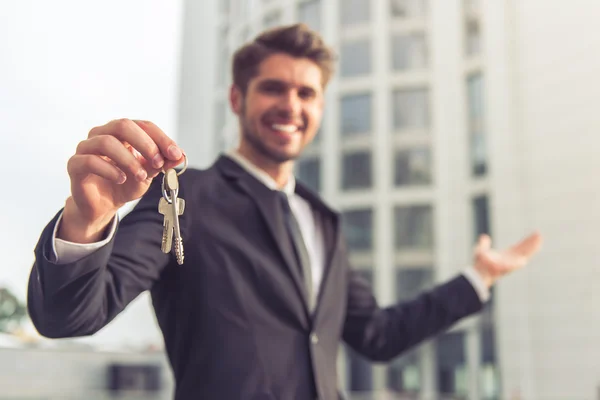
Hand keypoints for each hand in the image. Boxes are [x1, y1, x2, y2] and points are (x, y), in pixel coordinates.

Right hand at [58, 119, 184, 242]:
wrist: (103, 205)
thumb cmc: (125, 183)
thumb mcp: (147, 174)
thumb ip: (161, 164)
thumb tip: (180, 156)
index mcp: (122, 132)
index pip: (143, 125)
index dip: (161, 138)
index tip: (175, 154)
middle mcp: (102, 134)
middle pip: (123, 125)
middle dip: (145, 143)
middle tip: (157, 162)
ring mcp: (86, 148)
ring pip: (106, 142)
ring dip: (128, 159)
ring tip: (141, 176)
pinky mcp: (75, 165)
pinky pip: (89, 161)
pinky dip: (109, 170)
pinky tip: (121, 179)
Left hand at [473, 231, 542, 287]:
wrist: (476, 274)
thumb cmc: (480, 264)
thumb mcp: (481, 250)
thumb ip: (484, 244)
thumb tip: (484, 237)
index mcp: (507, 256)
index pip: (520, 248)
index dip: (528, 242)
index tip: (536, 234)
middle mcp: (510, 261)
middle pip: (524, 251)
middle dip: (532, 244)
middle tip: (539, 235)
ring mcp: (508, 266)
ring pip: (522, 258)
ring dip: (529, 250)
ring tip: (538, 242)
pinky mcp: (502, 270)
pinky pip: (510, 267)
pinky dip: (515, 265)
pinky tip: (523, 261)